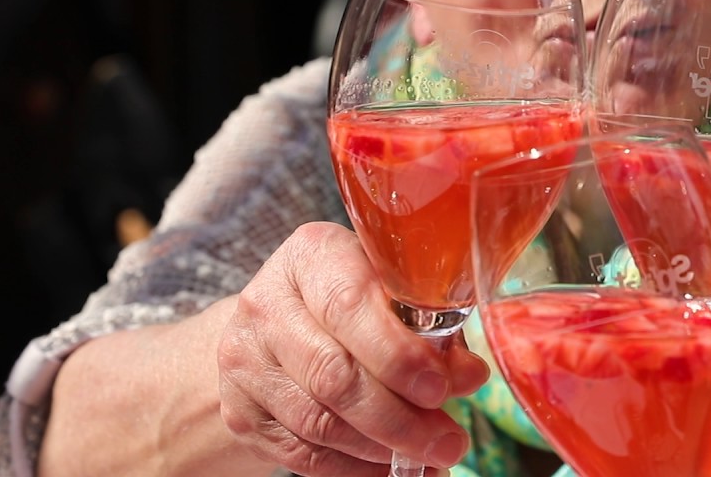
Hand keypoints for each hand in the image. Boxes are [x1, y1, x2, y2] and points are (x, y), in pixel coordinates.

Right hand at [216, 221, 488, 475]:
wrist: (271, 331)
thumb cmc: (351, 304)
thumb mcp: (390, 296)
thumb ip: (430, 330)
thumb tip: (469, 375)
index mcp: (312, 256)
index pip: (349, 305)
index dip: (398, 354)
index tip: (440, 388)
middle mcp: (267, 303)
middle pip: (333, 373)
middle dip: (400, 416)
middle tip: (449, 440)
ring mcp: (244, 360)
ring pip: (319, 421)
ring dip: (382, 448)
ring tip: (431, 457)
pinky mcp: (241, 413)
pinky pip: (303, 454)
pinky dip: (354, 469)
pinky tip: (390, 469)